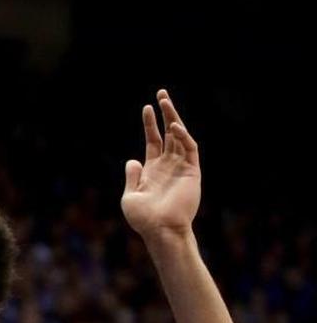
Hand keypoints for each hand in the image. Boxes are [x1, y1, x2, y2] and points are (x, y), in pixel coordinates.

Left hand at [121, 90, 200, 239]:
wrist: (160, 229)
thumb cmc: (143, 218)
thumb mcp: (130, 196)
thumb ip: (132, 177)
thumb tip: (132, 160)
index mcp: (153, 170)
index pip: (153, 140)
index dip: (150, 124)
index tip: (146, 108)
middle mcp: (168, 165)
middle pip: (168, 133)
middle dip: (166, 113)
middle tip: (162, 93)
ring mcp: (181, 167)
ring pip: (180, 136)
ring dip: (174, 118)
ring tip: (165, 100)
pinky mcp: (192, 171)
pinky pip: (190, 148)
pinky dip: (184, 136)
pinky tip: (175, 126)